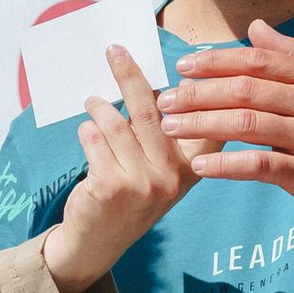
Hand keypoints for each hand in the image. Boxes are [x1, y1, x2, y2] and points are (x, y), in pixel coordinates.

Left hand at [38, 47, 194, 292]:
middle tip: (115, 50)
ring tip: (93, 102)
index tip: (186, 65)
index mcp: (193, 168)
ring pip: (116, 123)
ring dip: (99, 107)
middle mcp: (173, 177)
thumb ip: (162, 132)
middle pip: (152, 111)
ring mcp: (143, 184)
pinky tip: (87, 133)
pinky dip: (87, 131)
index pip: (206, 124)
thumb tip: (153, 79)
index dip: (199, 92)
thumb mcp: (158, 167)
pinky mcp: (111, 186)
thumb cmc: (129, 193)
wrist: (97, 242)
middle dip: (130, 75)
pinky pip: (95, 139)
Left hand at [161, 20, 293, 234]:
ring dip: (202, 124)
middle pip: (245, 89)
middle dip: (199, 93)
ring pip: (246, 124)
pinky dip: (225, 164)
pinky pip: (258, 164)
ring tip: (171, 129)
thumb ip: (292, 56)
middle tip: (167, 101)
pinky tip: (199, 165)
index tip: (182, 67)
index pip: (257, 60)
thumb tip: (257, 26)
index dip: (216, 62)